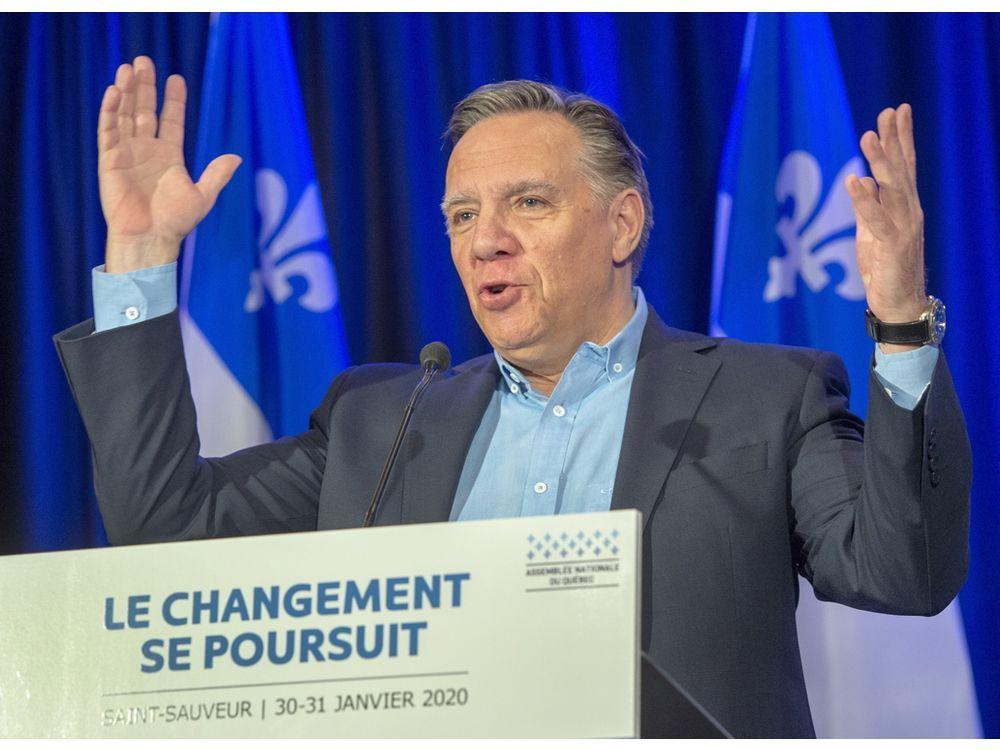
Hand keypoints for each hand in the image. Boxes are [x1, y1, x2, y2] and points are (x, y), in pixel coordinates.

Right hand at [98, 56, 240, 273]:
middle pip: (144, 111)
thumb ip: (217, 174)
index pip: (171, 121)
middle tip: (145, 61)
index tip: (176, 79)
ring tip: (129, 67)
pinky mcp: (109, 160)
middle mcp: (147, 151)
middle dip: (145, 87)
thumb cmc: (176, 222)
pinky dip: (109, 110)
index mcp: (169, 156)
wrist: (151, 237)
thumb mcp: (203, 195)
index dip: (173, 100)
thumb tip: (236, 157)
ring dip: (126, 91)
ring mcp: (127, 153)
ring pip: (125, 115)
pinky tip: (114, 91)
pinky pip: (108, 130)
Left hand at [846, 104, 926, 352]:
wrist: (898, 302)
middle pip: (901, 169)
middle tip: (887, 112)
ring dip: (879, 161)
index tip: (896, 111)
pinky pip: (876, 219)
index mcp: (904, 206)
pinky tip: (855, 181)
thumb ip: (869, 205)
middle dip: (894, 139)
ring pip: (892, 188)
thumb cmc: (884, 265)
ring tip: (867, 136)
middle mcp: (909, 211)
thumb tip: (863, 179)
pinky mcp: (892, 245)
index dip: (900, 138)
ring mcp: (903, 227)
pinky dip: (864, 200)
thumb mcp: (872, 230)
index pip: (904, 166)